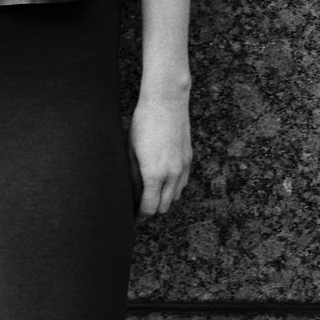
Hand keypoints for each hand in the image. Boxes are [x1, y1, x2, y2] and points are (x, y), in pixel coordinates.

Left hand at [128, 92, 191, 219]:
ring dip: (163, 199)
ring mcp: (183, 167)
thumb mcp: (131, 149)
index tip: (132, 217)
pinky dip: (173, 187)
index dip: (139, 216)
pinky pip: (182, 183)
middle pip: (163, 207)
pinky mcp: (188, 158)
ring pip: (175, 197)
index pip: (149, 208)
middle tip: (138, 206)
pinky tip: (162, 179)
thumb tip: (131, 192)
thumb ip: (132, 174)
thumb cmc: (143, 123)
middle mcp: (172, 174)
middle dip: (151, 209)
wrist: (166, 102)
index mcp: (154, 174)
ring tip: (149, 192)